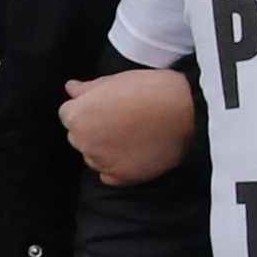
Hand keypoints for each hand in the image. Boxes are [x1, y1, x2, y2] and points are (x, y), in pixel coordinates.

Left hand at [59, 65, 195, 185]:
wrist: (187, 109)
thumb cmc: (152, 89)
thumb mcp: (115, 79)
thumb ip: (87, 88)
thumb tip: (71, 89)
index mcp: (77, 116)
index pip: (69, 115)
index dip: (88, 109)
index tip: (107, 107)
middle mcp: (83, 142)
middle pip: (80, 137)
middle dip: (94, 130)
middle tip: (123, 120)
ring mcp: (102, 162)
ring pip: (94, 157)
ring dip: (106, 149)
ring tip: (134, 136)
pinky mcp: (122, 177)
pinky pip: (110, 175)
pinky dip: (118, 168)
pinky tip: (136, 153)